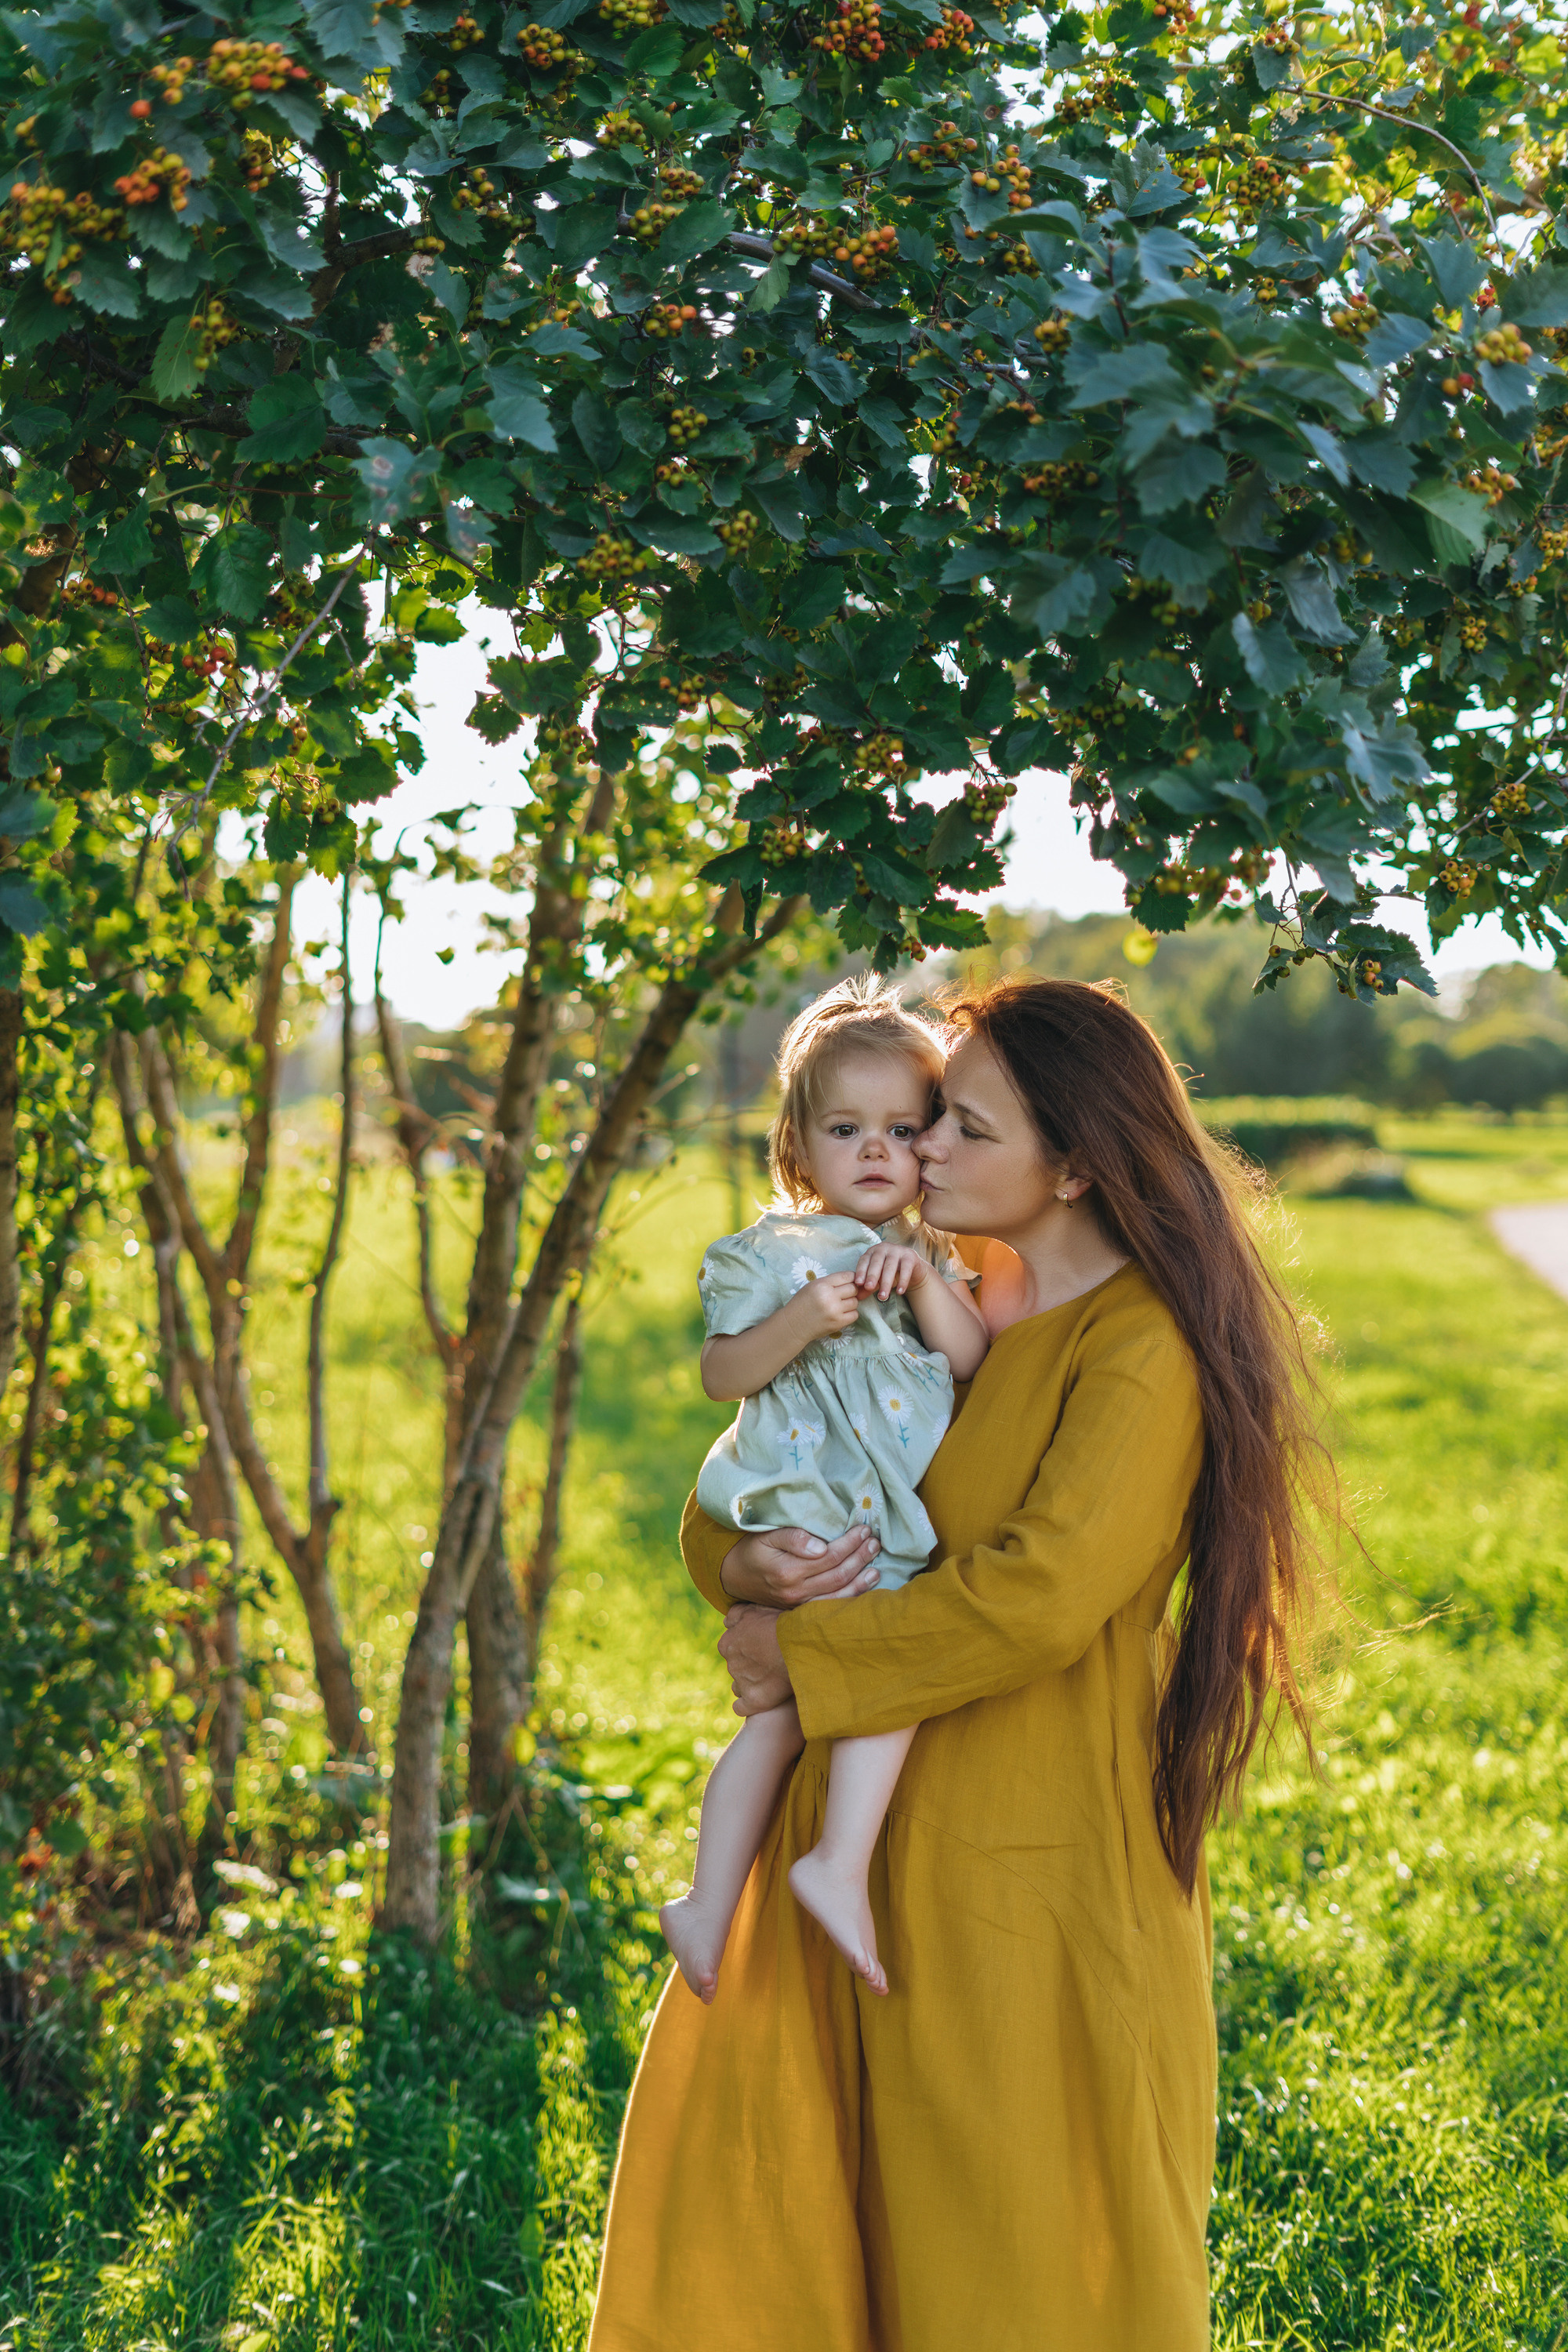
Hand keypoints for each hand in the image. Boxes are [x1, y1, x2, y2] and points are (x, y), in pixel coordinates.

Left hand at [718, 1604, 791, 1715]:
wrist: (799, 1643)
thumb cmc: (781, 1623)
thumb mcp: (755, 1609)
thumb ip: (737, 1614)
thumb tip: (725, 1621)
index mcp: (727, 1642)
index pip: (729, 1648)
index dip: (746, 1649)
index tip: (760, 1648)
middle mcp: (731, 1663)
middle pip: (736, 1667)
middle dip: (748, 1666)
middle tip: (770, 1662)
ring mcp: (741, 1683)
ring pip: (739, 1686)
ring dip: (750, 1684)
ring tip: (770, 1680)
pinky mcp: (753, 1700)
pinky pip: (741, 1707)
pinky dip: (749, 1704)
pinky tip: (762, 1699)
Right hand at [719, 1522, 881, 1606]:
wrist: (734, 1576)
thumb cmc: (753, 1550)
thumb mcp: (767, 1536)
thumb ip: (794, 1538)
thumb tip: (821, 1547)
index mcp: (788, 1571)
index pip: (829, 1557)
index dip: (849, 1543)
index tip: (863, 1530)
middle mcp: (796, 1592)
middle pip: (838, 1576)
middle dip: (860, 1559)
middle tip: (875, 1543)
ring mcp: (799, 1606)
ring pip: (839, 1597)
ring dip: (861, 1582)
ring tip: (877, 1567)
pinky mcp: (800, 1612)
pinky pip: (831, 1608)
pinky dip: (850, 1599)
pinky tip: (863, 1588)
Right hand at [792, 1269, 860, 1343]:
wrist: (794, 1324)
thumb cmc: (802, 1303)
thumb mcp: (812, 1286)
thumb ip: (831, 1282)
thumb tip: (853, 1279)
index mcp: (822, 1285)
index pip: (847, 1276)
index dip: (851, 1278)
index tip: (849, 1282)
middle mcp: (829, 1297)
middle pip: (853, 1289)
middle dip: (851, 1291)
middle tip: (843, 1295)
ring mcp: (834, 1311)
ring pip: (855, 1302)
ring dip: (850, 1303)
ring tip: (840, 1305)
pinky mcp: (838, 1323)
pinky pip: (854, 1315)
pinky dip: (850, 1314)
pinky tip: (841, 1313)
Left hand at [853, 1242, 928, 1301]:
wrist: (913, 1270)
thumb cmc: (890, 1274)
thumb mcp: (878, 1280)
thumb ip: (868, 1287)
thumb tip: (858, 1297)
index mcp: (872, 1252)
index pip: (864, 1260)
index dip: (861, 1271)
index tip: (858, 1283)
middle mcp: (884, 1248)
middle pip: (876, 1262)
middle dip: (872, 1276)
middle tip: (868, 1288)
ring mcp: (897, 1250)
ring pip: (890, 1266)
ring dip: (886, 1282)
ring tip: (883, 1296)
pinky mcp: (910, 1256)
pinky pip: (905, 1269)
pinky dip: (902, 1281)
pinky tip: (899, 1292)